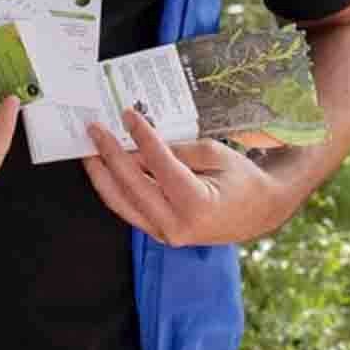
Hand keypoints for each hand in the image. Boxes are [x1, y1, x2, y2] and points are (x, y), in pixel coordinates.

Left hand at [84, 109, 291, 245]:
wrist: (260, 212)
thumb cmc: (242, 181)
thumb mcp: (215, 155)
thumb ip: (176, 150)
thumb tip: (140, 141)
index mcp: (195, 204)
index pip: (158, 164)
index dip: (140, 137)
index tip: (126, 115)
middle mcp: (176, 225)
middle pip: (131, 186)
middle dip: (109, 155)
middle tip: (95, 131)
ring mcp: (166, 234)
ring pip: (122, 203)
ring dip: (102, 175)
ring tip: (90, 151)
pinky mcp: (160, 234)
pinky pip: (130, 210)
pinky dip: (115, 188)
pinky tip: (106, 169)